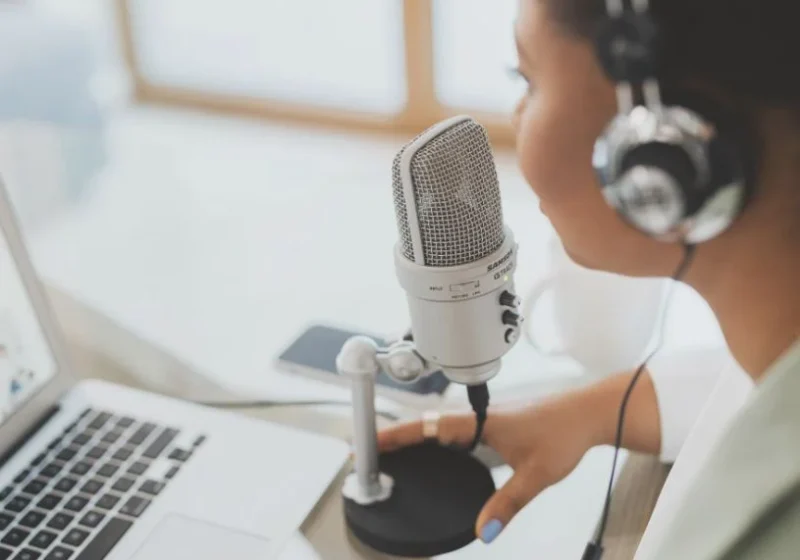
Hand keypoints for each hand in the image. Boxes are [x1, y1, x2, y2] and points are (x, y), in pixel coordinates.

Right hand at [377, 392, 603, 543]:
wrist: (588, 413)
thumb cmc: (565, 433)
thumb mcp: (536, 474)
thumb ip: (507, 503)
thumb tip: (483, 530)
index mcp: (481, 422)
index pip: (430, 427)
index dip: (399, 436)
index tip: (373, 442)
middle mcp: (478, 416)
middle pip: (427, 424)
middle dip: (396, 436)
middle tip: (369, 450)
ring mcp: (485, 418)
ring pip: (440, 425)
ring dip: (414, 435)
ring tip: (391, 450)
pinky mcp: (494, 423)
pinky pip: (454, 429)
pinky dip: (435, 437)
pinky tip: (433, 451)